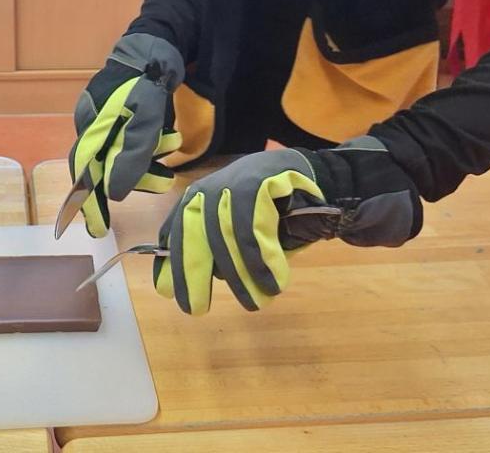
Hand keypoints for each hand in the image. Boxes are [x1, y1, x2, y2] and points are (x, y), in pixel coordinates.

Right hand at [68, 34, 184, 236]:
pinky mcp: (124, 116)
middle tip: (161, 183)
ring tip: (172, 160)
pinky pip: (132, 143)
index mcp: (90, 126)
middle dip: (132, 178)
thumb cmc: (147, 82)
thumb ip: (130, 156)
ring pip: (122, 155)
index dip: (88, 201)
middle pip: (104, 166)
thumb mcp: (144, 120)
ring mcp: (108, 120)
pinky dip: (149, 150)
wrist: (159, 47)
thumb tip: (113, 193)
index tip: (96, 227)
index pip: (83, 172)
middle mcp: (93, 125)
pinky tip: (168, 144)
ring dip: (147, 163)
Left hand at [153, 137, 421, 314]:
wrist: (323, 182)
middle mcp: (212, 186)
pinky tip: (273, 280)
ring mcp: (236, 179)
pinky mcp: (261, 180)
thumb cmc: (277, 215)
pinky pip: (254, 224)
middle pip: (193, 231)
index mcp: (201, 198)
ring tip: (254, 302)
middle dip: (193, 272)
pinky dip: (261, 257)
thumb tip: (189, 280)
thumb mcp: (241, 236)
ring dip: (238, 273)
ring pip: (224, 232)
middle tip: (196, 309)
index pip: (176, 231)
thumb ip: (218, 252)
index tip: (166, 293)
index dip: (171, 262)